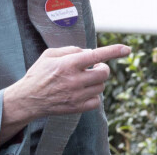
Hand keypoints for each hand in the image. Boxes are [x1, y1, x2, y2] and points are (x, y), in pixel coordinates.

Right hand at [0, 44, 130, 144]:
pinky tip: (84, 91)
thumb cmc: (39, 73)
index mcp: (68, 64)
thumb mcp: (49, 54)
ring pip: (101, 86)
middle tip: (95, 66)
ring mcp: (77, 95)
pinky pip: (97, 101)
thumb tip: (88, 52)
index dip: (113, 51)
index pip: (96, 55)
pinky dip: (94, 95)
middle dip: (103, 67)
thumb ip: (70, 50)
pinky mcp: (78, 107)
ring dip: (97, 80)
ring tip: (84, 78)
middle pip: (103, 72)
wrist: (29, 98)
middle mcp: (75, 79)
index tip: (127, 48)